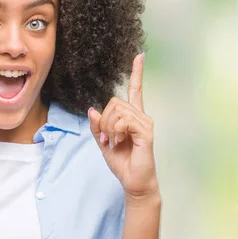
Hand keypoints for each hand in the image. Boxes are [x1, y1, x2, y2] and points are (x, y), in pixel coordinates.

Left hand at [88, 52, 158, 200]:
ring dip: (108, 128)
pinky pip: (124, 121)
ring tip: (113, 142)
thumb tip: (92, 109)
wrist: (133, 182)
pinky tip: (119, 142)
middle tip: (105, 138)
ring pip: (117, 110)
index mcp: (132, 117)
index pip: (135, 90)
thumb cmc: (122, 163)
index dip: (137, 73)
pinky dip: (115, 131)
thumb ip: (97, 126)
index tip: (140, 56)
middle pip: (114, 102)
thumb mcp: (103, 143)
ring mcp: (145, 123)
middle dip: (103, 120)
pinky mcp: (145, 132)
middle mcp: (141, 116)